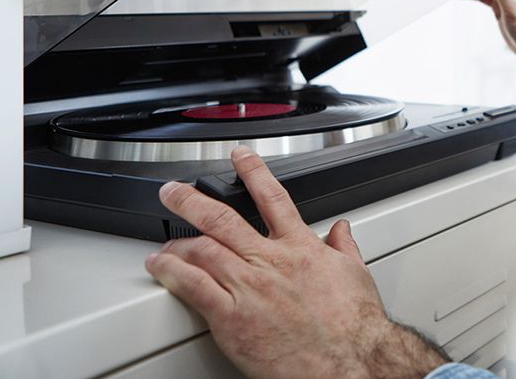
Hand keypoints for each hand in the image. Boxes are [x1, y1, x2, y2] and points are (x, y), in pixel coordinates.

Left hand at [145, 146, 447, 378]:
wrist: (348, 360)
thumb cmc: (354, 325)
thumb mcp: (356, 275)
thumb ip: (344, 247)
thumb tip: (342, 230)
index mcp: (301, 248)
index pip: (273, 198)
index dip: (253, 172)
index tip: (240, 158)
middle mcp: (271, 261)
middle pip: (223, 218)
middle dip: (192, 199)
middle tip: (174, 190)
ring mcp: (249, 287)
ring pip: (202, 249)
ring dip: (176, 241)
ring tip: (163, 240)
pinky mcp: (231, 317)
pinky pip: (193, 287)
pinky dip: (171, 272)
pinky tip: (159, 266)